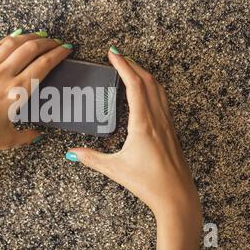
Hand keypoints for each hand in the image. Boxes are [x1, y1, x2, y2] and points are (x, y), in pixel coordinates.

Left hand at [0, 30, 72, 161]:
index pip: (44, 65)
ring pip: (13, 44)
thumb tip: (38, 135)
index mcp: (17, 93)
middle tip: (56, 41)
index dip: (58, 54)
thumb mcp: (6, 140)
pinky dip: (7, 40)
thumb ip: (27, 136)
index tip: (66, 49)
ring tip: (39, 36)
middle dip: (48, 42)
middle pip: (31, 49)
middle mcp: (4, 75)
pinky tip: (14, 38)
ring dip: (30, 37)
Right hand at [66, 47, 201, 249]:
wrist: (177, 197)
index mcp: (143, 123)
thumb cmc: (149, 183)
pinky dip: (153, 87)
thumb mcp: (115, 169)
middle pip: (148, 80)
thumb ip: (92, 159)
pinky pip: (163, 100)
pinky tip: (146, 92)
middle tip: (118, 56)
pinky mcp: (171, 130)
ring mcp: (167, 124)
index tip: (113, 53)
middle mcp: (158, 119)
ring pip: (159, 88)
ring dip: (145, 73)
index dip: (123, 66)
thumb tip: (72, 153)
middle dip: (133, 64)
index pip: (134, 85)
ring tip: (131, 68)